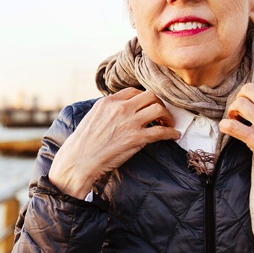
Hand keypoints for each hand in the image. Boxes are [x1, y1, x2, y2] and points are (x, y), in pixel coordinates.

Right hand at [49, 88, 179, 198]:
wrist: (79, 160)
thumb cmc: (83, 143)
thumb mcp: (93, 116)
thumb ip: (108, 110)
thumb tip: (121, 110)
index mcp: (108, 101)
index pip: (134, 91)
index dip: (144, 98)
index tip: (148, 106)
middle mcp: (120, 108)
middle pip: (150, 96)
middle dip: (159, 103)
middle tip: (161, 114)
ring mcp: (130, 122)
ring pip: (158, 109)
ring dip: (167, 116)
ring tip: (167, 123)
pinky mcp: (136, 138)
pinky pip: (161, 131)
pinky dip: (171, 132)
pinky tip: (174, 135)